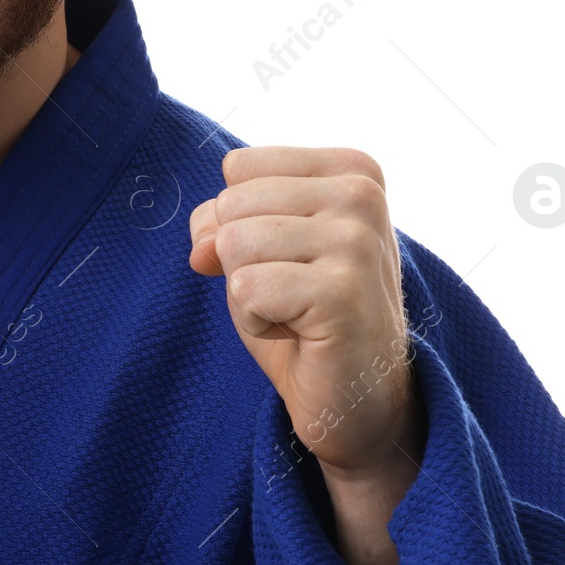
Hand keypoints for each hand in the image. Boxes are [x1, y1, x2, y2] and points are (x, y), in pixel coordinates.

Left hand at [188, 146, 420, 476]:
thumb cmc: (303, 311)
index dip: (239, 220)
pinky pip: (246, 288)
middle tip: (290, 292)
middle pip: (232, 204)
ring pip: (234, 243)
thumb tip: (203, 248)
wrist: (355, 397)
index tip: (287, 257)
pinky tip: (299, 334)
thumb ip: (219, 219)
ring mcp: (357, 241)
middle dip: (240, 258)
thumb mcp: (257, 246)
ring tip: (294, 312)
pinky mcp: (342, 291)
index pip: (239, 167)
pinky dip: (256, 322)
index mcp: (351, 169)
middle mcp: (362, 194)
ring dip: (247, 292)